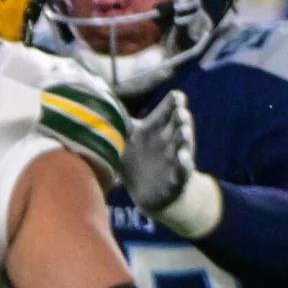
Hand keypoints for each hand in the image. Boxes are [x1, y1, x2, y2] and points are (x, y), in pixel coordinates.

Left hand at [123, 91, 195, 213]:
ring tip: (184, 129)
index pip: (166, 112)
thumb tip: (102, 100)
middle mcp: (168, 141)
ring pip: (183, 145)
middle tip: (180, 110)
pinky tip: (182, 155)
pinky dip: (183, 163)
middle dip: (180, 117)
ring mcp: (175, 159)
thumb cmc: (137, 161)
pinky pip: (182, 170)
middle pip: (178, 125)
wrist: (148, 193)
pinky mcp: (177, 178)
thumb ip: (121, 123)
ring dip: (185, 137)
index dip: (172, 104)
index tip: (176, 94)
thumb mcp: (127, 141)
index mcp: (155, 130)